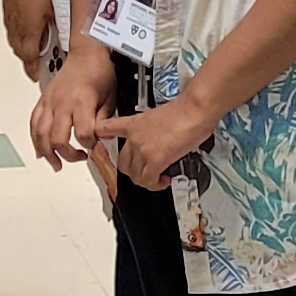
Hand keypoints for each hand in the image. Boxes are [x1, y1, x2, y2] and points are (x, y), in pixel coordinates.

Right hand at [0, 0, 56, 71]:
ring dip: (25, 46)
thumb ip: (59, 28)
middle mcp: (16, 29)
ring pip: (17, 41)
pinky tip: (29, 26)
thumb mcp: (54, 11)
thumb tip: (67, 38)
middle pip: (22, 53)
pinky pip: (14, 28)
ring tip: (35, 47)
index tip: (39, 76)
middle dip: (30, 60)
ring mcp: (10, 20)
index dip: (36, 71)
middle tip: (39, 65)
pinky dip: (21, 33)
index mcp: (27, 33)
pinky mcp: (8, 10)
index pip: (30, 60)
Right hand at [29, 46, 112, 167]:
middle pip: (58, 139)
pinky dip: (35, 139)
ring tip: (55, 163)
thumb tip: (101, 141)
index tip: (95, 147)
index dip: (90, 145)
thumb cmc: (99, 72)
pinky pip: (34, 123)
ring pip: (41, 134)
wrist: (86, 53)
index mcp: (82, 102)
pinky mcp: (43, 100)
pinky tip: (40, 150)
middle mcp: (62, 103)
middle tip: (78, 158)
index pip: (83, 134)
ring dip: (47, 153)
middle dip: (68, 155)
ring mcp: (50, 102)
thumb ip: (104, 122)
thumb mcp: (110, 98)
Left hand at [87, 91, 216, 190]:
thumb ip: (152, 130)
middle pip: (122, 163)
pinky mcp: (155, 160)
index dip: (102, 139)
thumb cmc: (184, 110)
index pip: (106, 129)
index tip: (104, 145)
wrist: (193, 110)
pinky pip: (148, 180)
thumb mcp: (158, 116)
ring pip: (134, 175)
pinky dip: (155, 185)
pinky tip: (164, 180)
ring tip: (158, 178)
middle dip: (134, 171)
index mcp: (133, 124)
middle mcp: (134, 137)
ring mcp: (142, 149)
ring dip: (146, 181)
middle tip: (146, 171)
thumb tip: (160, 140)